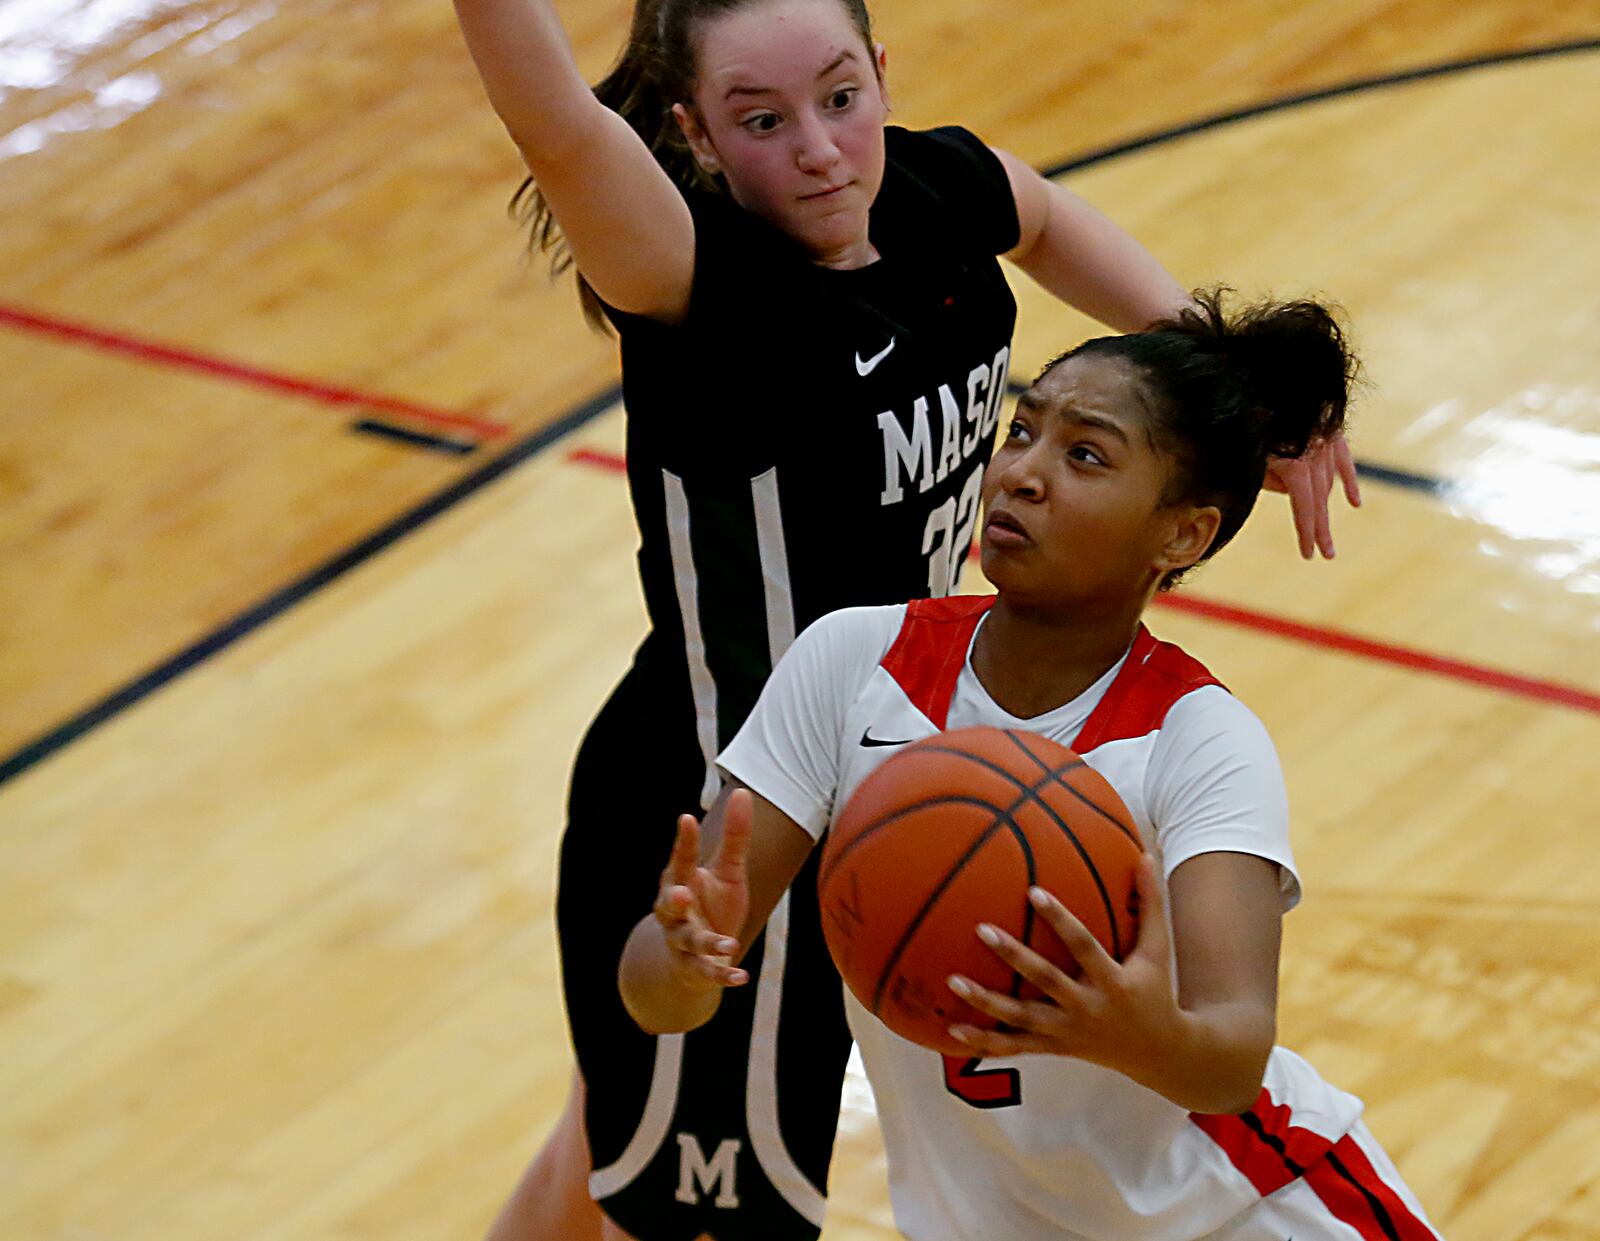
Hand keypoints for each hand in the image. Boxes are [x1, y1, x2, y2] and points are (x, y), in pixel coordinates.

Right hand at [652, 789, 753, 990]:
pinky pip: (708, 973)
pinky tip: (741, 978)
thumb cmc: (712, 904)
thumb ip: (735, 836)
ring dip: (707, 944)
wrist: (696, 957)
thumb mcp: (728, 870)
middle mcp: (675, 913)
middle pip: (669, 905)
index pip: (680, 860)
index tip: (686, 818)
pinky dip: (723, 976)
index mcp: (680, 882)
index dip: (683, 842)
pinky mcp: (696, 969)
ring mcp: (683, 942)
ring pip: (690, 942)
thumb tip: (742, 792)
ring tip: (728, 945)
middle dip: (674, 901)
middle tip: (682, 893)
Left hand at [946, 856, 1178, 1071]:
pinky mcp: (1054, 1048)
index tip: (1032, 891)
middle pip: (1045, 981)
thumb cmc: (1156, 991)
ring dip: (985, 1002)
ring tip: (953, 981)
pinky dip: (984, 1042)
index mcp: (1113, 982)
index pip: (1083, 946)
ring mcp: (1067, 1032)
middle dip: (1013, 956)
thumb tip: (1145, 854)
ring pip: (1021, 1018)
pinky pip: (1015, 1047)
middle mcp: (1087, 1008)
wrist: (1159, 1053)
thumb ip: (1150, 904)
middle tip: (981, 929)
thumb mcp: (1158, 950)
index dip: (1059, 920)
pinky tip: (952, 1031)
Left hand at [1263, 431, 1360, 558]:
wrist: (1278, 374)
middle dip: (1320, 530)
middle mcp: (1317, 455)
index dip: (1306, 534)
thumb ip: (1267, 478)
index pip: (1304, 509)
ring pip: (1328, 481)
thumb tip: (1287, 490)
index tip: (1308, 555)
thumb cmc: (1256, 422)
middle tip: (1327, 555)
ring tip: (1319, 530)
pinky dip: (1348, 482)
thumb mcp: (1253, 454)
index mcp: (1296, 465)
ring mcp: (1327, 441)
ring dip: (1322, 504)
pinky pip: (1343, 460)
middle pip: (1320, 500)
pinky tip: (1355, 503)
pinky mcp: (1332, 429)